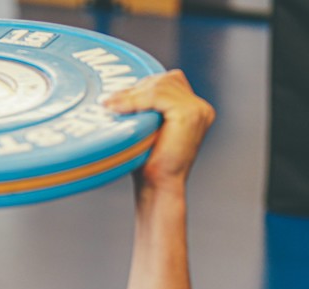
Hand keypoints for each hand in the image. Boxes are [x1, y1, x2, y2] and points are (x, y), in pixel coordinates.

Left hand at [103, 70, 214, 191]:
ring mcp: (197, 110)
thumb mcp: (146, 129)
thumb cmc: (149, 164)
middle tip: (108, 101)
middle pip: (164, 80)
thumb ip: (143, 108)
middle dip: (134, 89)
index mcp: (193, 109)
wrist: (158, 187)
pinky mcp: (189, 114)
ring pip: (160, 86)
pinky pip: (158, 96)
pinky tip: (118, 108)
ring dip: (131, 94)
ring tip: (109, 105)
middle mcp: (200, 107)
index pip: (167, 83)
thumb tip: (116, 92)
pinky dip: (135, 100)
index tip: (113, 97)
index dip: (139, 87)